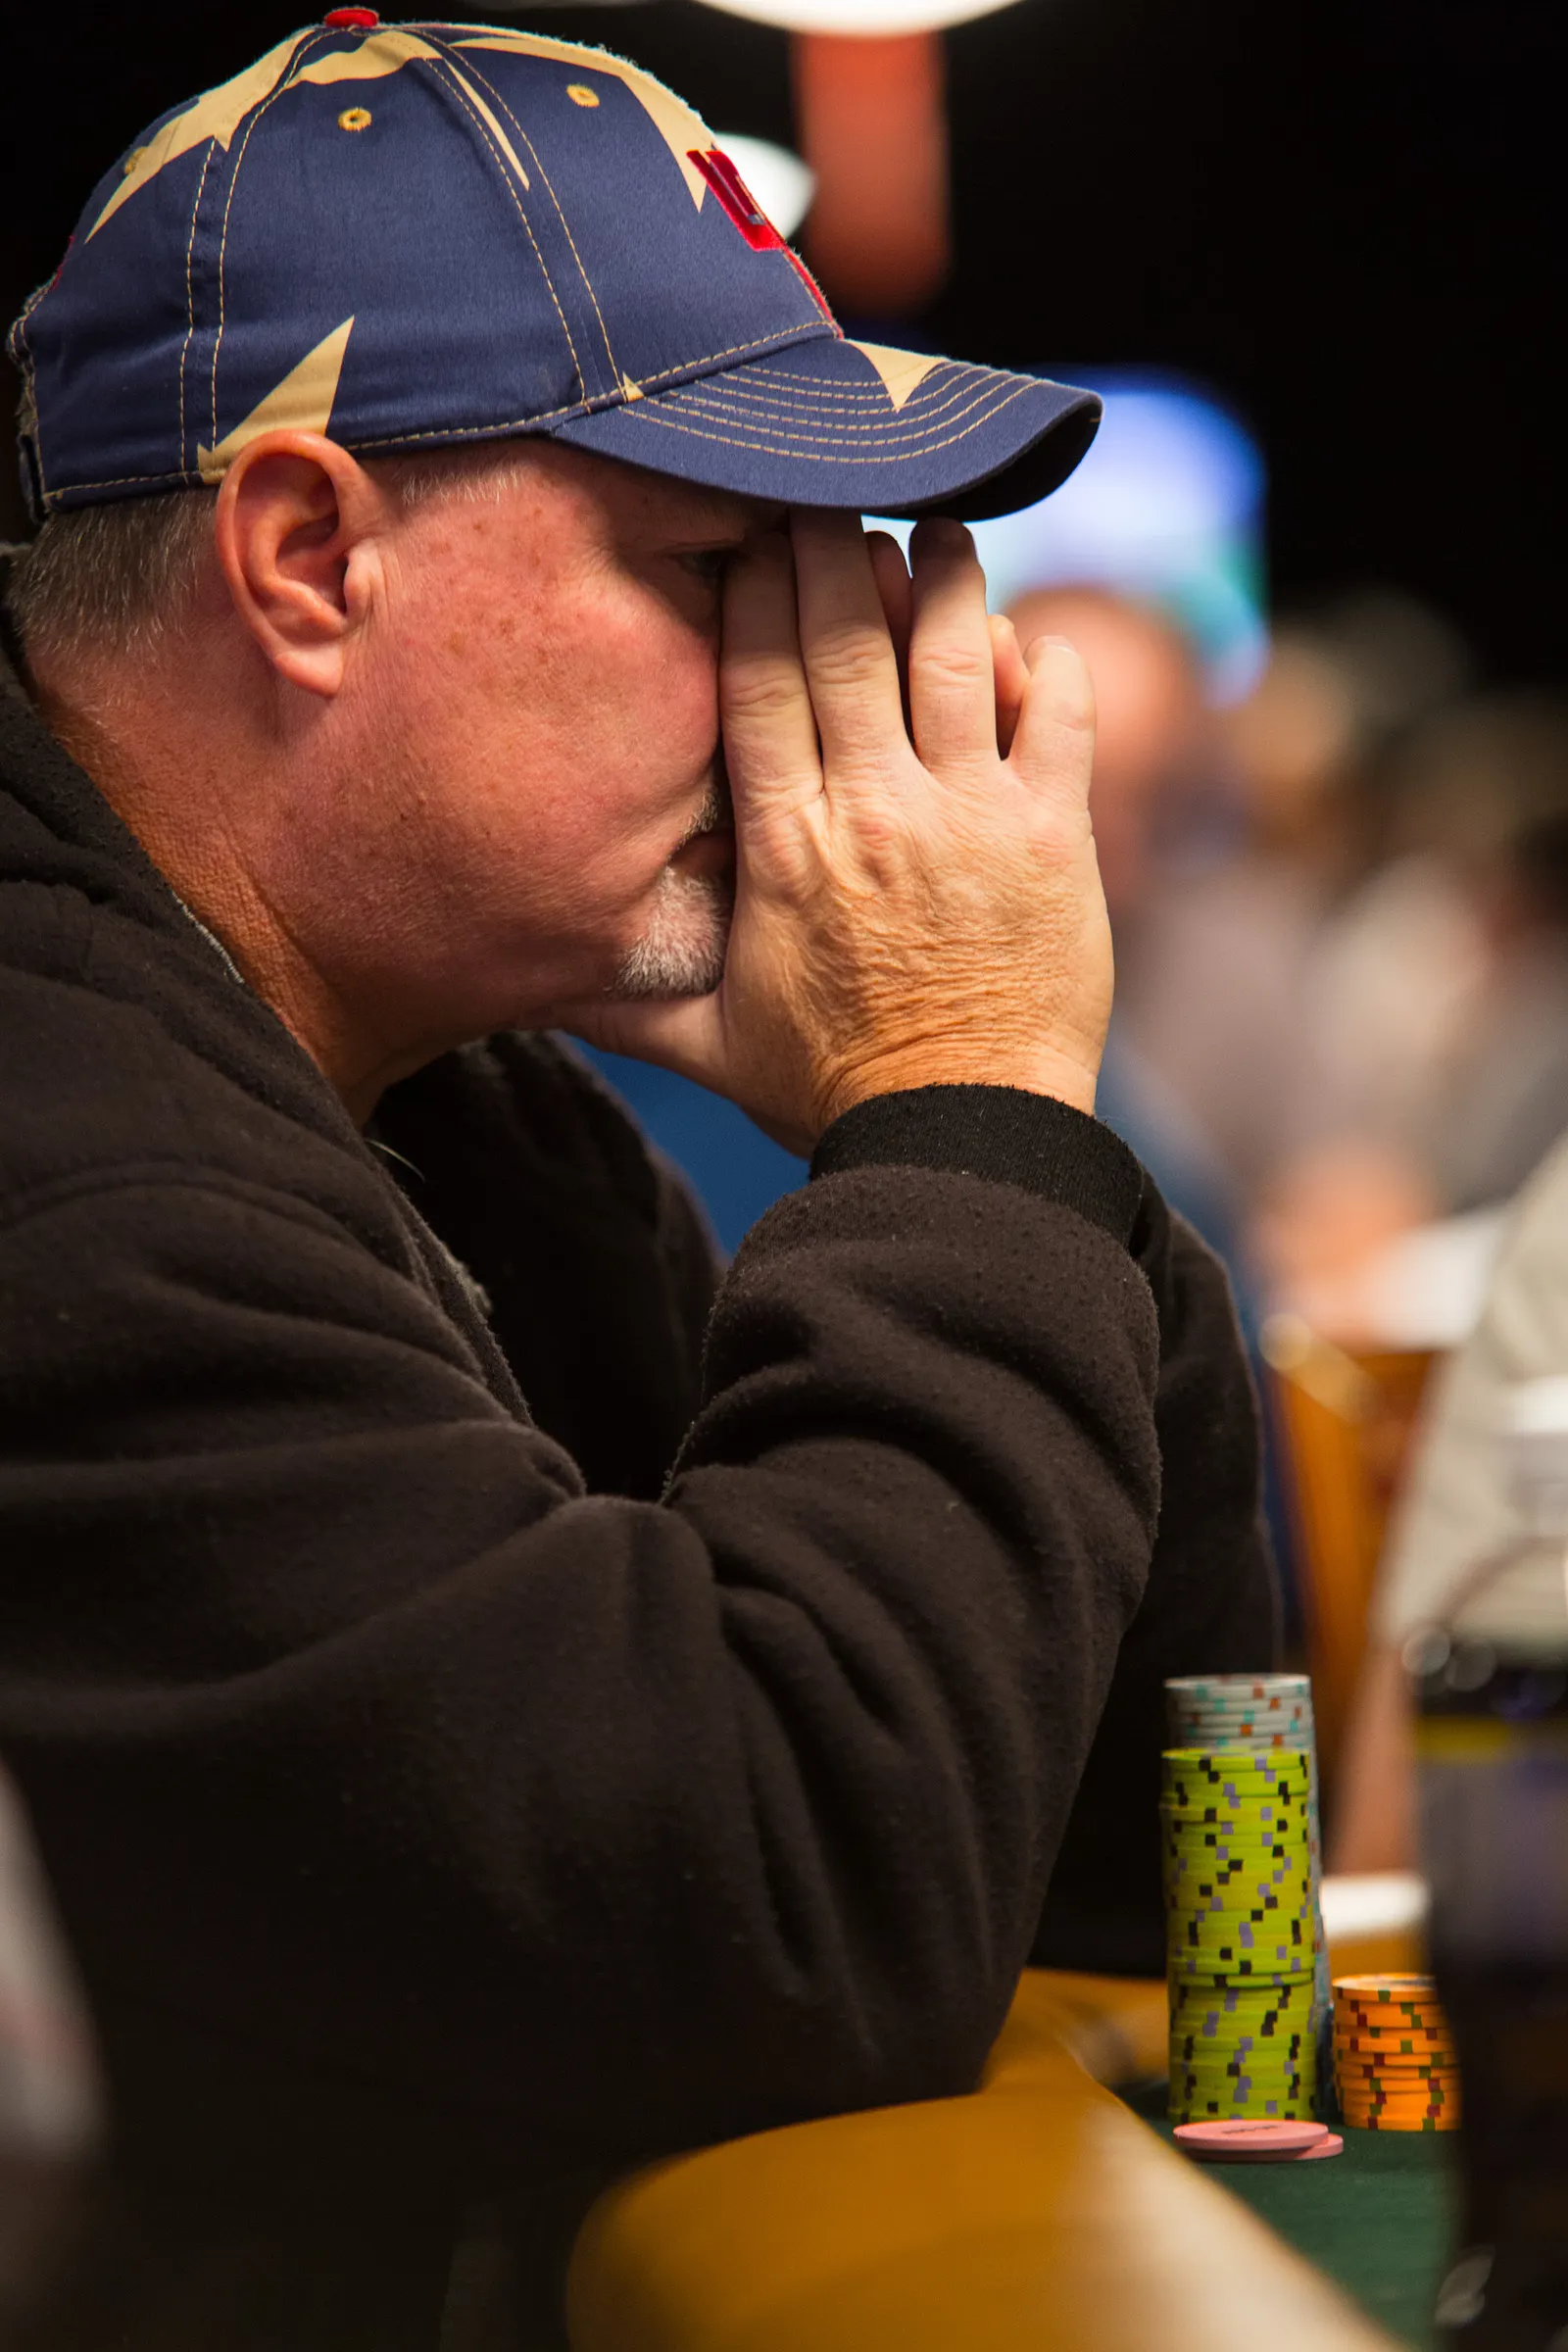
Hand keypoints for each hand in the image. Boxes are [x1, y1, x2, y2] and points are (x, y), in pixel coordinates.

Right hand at [567, 513, 1110, 1157]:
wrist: (960, 1139)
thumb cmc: (833, 1093)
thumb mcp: (708, 1046)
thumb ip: (622, 1003)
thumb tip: (525, 983)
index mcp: (783, 847)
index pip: (760, 682)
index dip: (754, 593)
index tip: (748, 533)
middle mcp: (873, 812)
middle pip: (846, 641)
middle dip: (832, 548)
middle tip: (829, 488)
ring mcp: (970, 816)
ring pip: (953, 654)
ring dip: (942, 578)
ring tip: (936, 528)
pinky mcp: (1052, 837)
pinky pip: (1057, 716)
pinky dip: (1044, 665)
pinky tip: (1026, 638)